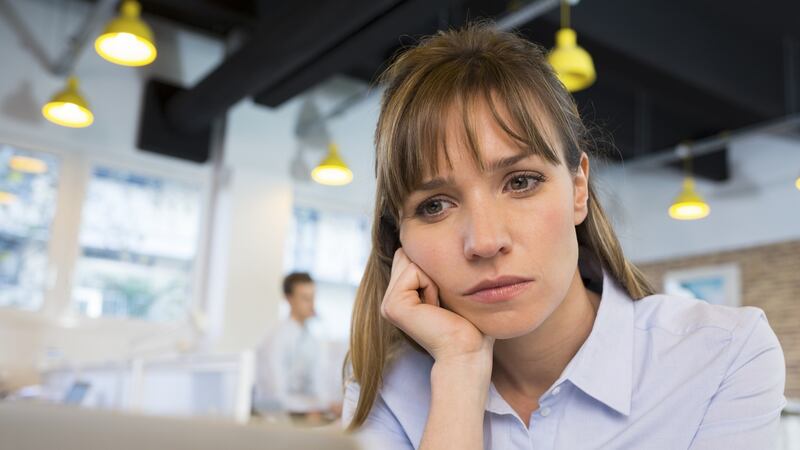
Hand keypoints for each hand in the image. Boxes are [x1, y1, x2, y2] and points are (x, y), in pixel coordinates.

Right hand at [381, 248, 493, 363]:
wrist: (468, 350)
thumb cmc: (469, 322)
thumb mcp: (449, 287)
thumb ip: (434, 267)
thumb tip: (431, 240)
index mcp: (401, 296)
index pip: (412, 255)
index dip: (435, 266)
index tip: (445, 298)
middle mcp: (390, 299)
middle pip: (408, 254)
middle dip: (431, 269)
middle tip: (442, 301)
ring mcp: (388, 303)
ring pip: (411, 259)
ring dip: (433, 276)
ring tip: (439, 305)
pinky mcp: (392, 305)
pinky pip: (414, 271)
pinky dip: (431, 284)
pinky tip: (435, 307)